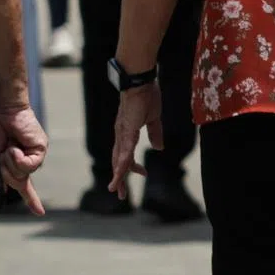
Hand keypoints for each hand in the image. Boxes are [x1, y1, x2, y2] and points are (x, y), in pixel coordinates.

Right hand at [0, 106, 47, 215]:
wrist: (3, 111)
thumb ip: (3, 172)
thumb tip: (6, 188)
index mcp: (19, 164)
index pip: (27, 187)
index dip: (32, 200)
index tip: (40, 213)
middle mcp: (30, 161)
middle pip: (18, 182)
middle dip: (7, 171)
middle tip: (4, 152)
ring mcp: (36, 155)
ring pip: (22, 174)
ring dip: (10, 162)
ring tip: (10, 145)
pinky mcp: (41, 148)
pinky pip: (28, 165)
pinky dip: (18, 157)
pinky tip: (16, 145)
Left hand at [110, 83, 163, 198]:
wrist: (140, 80)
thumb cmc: (146, 95)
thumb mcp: (153, 118)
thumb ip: (155, 133)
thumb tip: (159, 148)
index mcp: (127, 132)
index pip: (128, 155)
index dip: (133, 167)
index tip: (144, 174)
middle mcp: (122, 135)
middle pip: (119, 161)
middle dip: (120, 178)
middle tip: (120, 194)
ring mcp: (123, 132)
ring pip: (119, 158)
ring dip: (118, 175)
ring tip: (116, 190)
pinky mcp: (127, 128)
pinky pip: (125, 148)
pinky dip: (123, 160)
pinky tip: (122, 171)